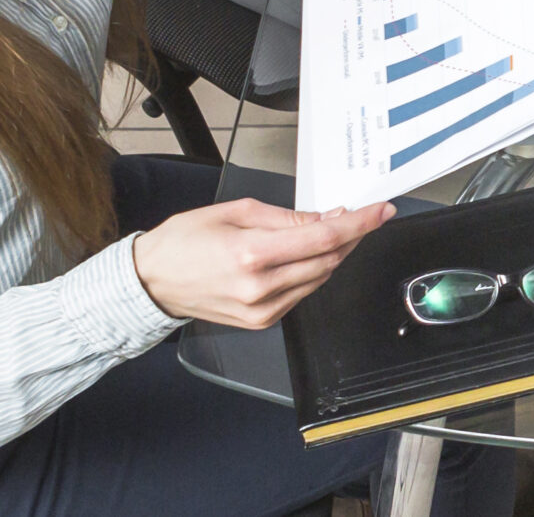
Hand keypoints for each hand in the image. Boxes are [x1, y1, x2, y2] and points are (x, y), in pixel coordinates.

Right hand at [131, 196, 391, 328]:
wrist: (152, 282)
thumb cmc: (184, 241)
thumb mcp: (236, 212)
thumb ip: (285, 217)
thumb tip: (325, 218)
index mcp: (252, 255)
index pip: (323, 238)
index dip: (359, 224)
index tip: (381, 211)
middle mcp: (260, 288)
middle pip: (328, 260)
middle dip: (352, 236)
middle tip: (363, 215)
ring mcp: (262, 311)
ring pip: (319, 279)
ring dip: (335, 253)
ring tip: (336, 229)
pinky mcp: (261, 322)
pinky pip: (302, 293)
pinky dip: (314, 271)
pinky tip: (311, 253)